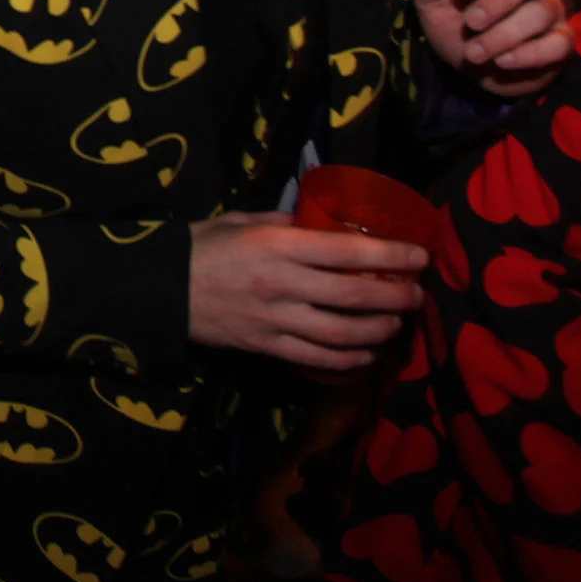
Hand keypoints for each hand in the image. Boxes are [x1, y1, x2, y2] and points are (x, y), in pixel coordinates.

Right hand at [189, 212, 425, 370]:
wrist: (160, 289)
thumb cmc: (202, 246)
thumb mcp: (243, 221)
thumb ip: (285, 224)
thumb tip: (322, 226)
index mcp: (278, 246)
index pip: (349, 252)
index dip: (391, 256)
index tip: (420, 256)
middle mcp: (283, 284)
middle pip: (355, 297)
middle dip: (395, 298)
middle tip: (417, 295)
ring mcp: (276, 321)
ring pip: (342, 335)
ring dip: (378, 332)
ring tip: (395, 325)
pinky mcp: (267, 348)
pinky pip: (317, 360)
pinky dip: (348, 360)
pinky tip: (364, 355)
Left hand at [412, 0, 569, 96]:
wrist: (475, 67)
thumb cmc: (457, 24)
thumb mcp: (435, 4)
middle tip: (470, 22)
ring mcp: (553, 9)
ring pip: (542, 11)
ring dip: (505, 34)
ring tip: (474, 53)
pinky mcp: (562, 41)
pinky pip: (560, 43)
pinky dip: (530, 54)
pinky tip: (502, 61)